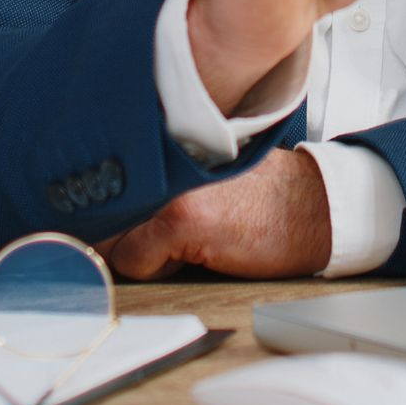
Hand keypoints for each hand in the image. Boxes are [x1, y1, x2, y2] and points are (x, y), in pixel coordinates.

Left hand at [96, 149, 331, 279]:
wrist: (316, 207)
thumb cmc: (265, 194)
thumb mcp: (208, 170)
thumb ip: (163, 173)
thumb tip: (108, 203)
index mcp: (170, 136)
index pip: (107, 168)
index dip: (101, 198)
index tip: (90, 213)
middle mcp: (166, 153)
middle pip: (102, 202)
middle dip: (114, 226)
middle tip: (152, 234)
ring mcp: (171, 185)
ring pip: (113, 234)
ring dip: (137, 248)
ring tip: (184, 240)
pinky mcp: (182, 220)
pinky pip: (135, 259)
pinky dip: (157, 268)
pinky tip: (196, 253)